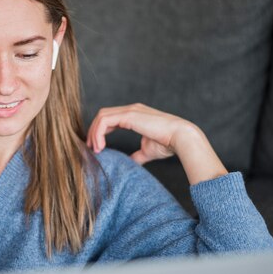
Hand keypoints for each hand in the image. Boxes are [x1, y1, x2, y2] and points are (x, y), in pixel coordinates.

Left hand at [86, 103, 227, 184]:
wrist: (181, 138)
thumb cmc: (168, 144)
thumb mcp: (147, 151)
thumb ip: (137, 155)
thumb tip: (130, 164)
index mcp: (135, 115)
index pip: (110, 118)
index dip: (100, 132)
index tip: (97, 148)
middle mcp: (131, 110)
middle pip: (103, 115)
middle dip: (93, 131)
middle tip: (91, 149)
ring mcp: (130, 110)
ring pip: (102, 116)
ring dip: (94, 133)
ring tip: (96, 149)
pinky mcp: (129, 115)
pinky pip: (105, 121)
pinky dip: (98, 133)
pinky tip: (100, 146)